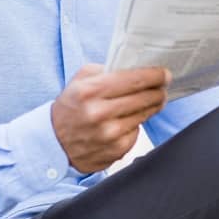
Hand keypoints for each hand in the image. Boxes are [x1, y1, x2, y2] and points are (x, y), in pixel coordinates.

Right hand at [50, 64, 170, 173]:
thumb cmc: (70, 107)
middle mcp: (99, 114)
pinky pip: (137, 132)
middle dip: (158, 90)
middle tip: (163, 86)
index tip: (164, 73)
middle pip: (145, 97)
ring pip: (144, 115)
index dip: (154, 75)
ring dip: (152, 106)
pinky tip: (129, 120)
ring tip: (151, 100)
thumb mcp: (80, 81)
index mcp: (90, 91)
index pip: (133, 79)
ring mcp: (109, 135)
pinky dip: (137, 124)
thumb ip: (105, 70)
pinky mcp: (116, 151)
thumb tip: (135, 67)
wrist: (54, 142)